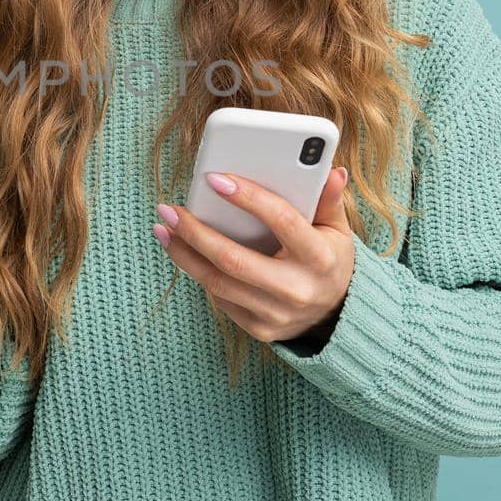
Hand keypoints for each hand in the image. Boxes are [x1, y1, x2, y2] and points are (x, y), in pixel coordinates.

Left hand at [153, 166, 354, 346]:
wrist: (336, 314)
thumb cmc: (329, 259)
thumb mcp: (336, 229)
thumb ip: (329, 200)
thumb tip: (333, 171)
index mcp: (320, 257)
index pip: (282, 221)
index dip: (248, 198)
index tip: (214, 179)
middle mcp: (297, 289)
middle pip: (233, 259)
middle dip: (195, 232)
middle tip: (169, 209)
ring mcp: (277, 314)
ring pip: (217, 283)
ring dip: (184, 254)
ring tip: (164, 228)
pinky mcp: (260, 329)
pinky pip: (220, 298)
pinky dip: (199, 272)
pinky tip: (184, 252)